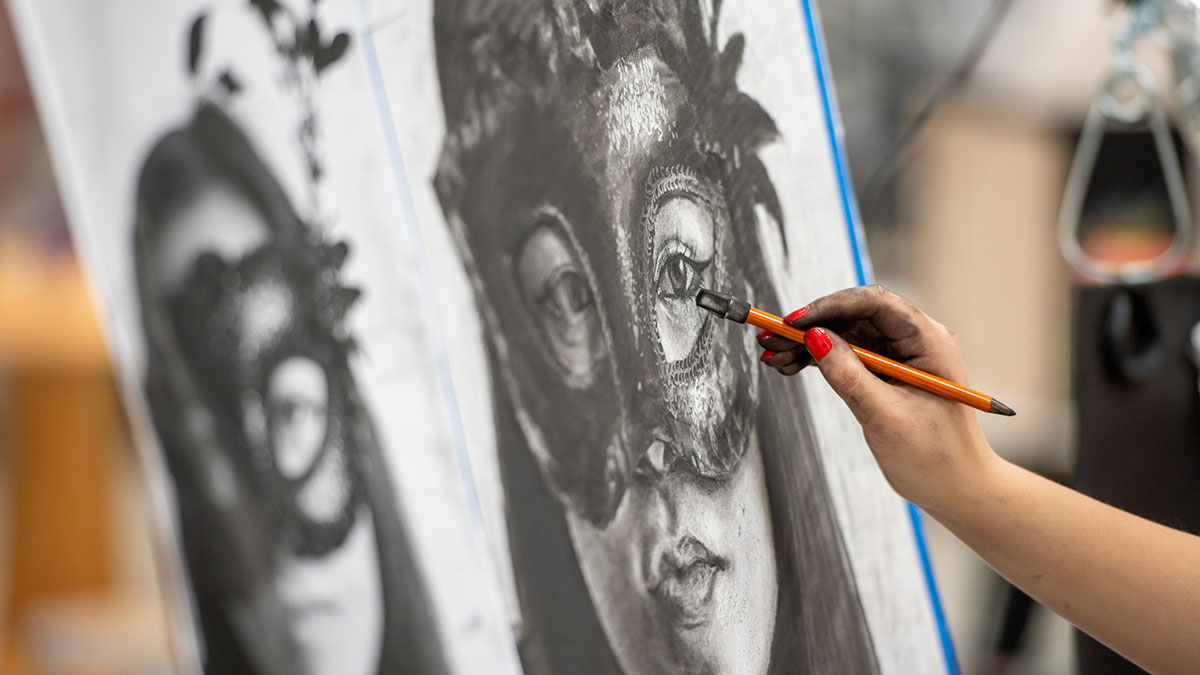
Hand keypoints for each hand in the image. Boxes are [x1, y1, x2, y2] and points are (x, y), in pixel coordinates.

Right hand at [757, 285, 997, 513]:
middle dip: (810, 327)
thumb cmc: (935, 456)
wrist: (955, 488)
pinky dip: (817, 360)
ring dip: (807, 344)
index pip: (873, 304)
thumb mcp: (886, 415)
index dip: (829, 307)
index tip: (793, 322)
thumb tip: (815, 339)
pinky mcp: (885, 373)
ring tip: (772, 357)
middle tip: (770, 338)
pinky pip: (846, 356)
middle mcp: (914, 341)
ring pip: (844, 336)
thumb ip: (849, 375)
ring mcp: (898, 356)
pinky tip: (789, 366)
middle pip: (853, 317)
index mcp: (928, 341)